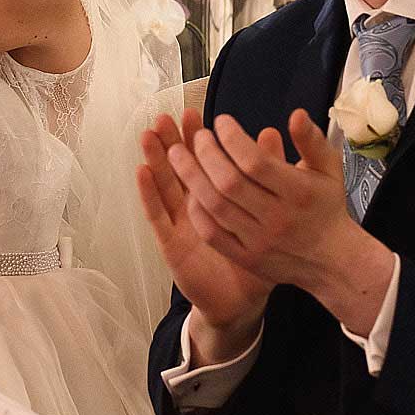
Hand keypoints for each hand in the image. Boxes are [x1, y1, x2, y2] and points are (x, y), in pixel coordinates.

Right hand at [138, 109, 272, 357]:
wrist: (243, 300)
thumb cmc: (257, 255)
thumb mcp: (268, 211)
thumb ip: (269, 173)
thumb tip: (272, 132)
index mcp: (216, 196)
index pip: (203, 161)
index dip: (196, 138)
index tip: (194, 114)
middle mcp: (194, 206)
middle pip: (179, 168)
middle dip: (171, 142)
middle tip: (166, 117)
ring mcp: (180, 224)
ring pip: (164, 186)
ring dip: (155, 160)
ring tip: (149, 134)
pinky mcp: (171, 245)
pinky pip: (158, 217)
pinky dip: (149, 194)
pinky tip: (142, 171)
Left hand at [168, 110, 393, 331]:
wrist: (331, 261)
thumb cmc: (326, 207)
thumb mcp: (329, 170)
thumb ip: (311, 140)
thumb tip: (297, 114)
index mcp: (298, 193)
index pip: (256, 162)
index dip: (233, 138)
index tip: (221, 121)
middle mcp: (277, 218)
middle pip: (230, 183)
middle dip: (206, 153)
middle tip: (198, 135)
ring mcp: (260, 241)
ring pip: (216, 206)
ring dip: (191, 177)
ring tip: (177, 153)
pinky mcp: (246, 258)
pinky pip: (212, 233)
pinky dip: (196, 210)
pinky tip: (188, 189)